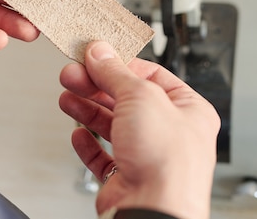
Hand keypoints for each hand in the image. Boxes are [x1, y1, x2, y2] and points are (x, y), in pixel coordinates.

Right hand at [59, 41, 219, 218]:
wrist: (154, 211)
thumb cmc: (169, 162)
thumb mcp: (140, 97)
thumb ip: (116, 73)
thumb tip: (101, 54)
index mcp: (189, 109)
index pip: (152, 75)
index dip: (121, 64)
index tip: (96, 56)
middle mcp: (172, 133)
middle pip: (128, 99)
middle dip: (97, 86)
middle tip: (73, 75)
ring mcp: (149, 157)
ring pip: (114, 126)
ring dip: (88, 110)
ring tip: (68, 97)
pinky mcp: (128, 179)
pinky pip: (105, 157)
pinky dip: (89, 145)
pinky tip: (79, 134)